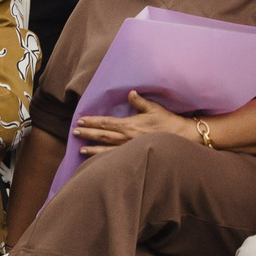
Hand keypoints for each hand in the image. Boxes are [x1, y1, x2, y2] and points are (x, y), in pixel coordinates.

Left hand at [69, 95, 195, 156]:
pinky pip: (116, 158)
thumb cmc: (167, 121)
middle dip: (87, 133)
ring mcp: (130, 148)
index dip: (92, 121)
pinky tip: (97, 162)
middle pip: (102, 135)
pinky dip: (105, 160)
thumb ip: (140, 102)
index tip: (80, 120)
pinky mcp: (135, 155)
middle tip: (74, 132)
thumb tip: (130, 93)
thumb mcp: (154, 108)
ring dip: (92, 149)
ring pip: (106, 150)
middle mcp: (127, 138)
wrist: (181, 137)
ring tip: (80, 150)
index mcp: (129, 125)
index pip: (106, 122)